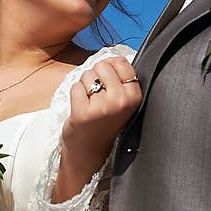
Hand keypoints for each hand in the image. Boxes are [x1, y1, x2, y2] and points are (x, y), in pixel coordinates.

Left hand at [53, 56, 140, 201]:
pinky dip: (75, 95)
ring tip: (90, 105)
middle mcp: (121, 100)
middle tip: (98, 98)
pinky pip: (76, 87)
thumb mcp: (122, 101)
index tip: (110, 87)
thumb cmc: (105, 123)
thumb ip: (121, 79)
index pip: (122, 63)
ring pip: (88, 75)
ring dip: (85, 87)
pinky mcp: (84, 112)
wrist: (89, 152)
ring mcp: (103, 106)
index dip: (111, 69)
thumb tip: (112, 57)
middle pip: (103, 66)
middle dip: (96, 77)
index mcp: (135, 96)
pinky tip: (81, 110)